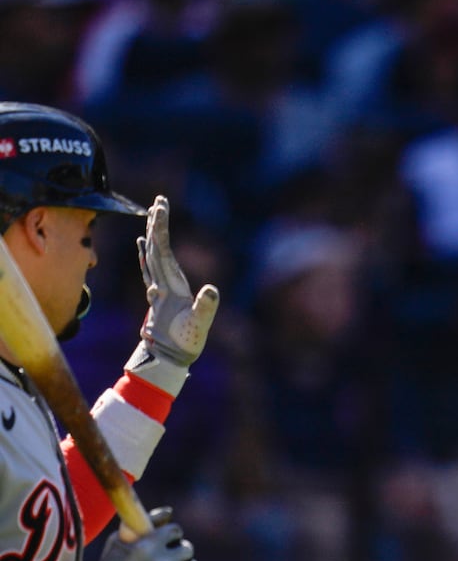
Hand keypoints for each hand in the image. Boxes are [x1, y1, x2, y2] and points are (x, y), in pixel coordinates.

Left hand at [137, 195, 219, 367]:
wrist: (166, 359)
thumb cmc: (185, 342)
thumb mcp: (200, 324)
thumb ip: (205, 307)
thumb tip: (212, 289)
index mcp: (171, 285)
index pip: (163, 250)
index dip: (162, 228)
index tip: (161, 208)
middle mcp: (160, 283)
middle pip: (155, 247)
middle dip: (157, 224)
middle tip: (160, 201)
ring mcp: (157, 289)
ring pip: (150, 255)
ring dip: (152, 234)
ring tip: (152, 214)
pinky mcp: (159, 296)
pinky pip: (149, 268)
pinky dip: (146, 252)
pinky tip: (143, 243)